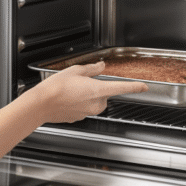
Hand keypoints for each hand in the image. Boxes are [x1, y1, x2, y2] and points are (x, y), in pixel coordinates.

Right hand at [22, 61, 148, 123]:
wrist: (40, 105)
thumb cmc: (55, 87)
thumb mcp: (75, 71)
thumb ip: (91, 69)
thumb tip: (100, 66)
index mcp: (98, 90)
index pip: (123, 88)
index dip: (135, 86)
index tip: (144, 86)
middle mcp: (96, 103)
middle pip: (104, 94)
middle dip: (96, 87)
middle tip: (81, 81)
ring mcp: (88, 112)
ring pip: (94, 101)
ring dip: (86, 95)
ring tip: (71, 90)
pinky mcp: (79, 118)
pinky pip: (83, 108)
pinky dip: (78, 103)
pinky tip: (67, 98)